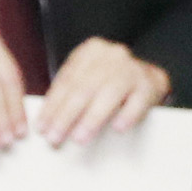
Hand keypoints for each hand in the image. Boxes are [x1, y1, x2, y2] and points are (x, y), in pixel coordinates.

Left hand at [32, 37, 169, 147]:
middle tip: (55, 137)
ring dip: (91, 119)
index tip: (42, 127)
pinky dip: (127, 115)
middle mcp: (111, 56)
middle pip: (84, 88)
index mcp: (91, 51)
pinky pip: (138, 101)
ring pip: (108, 94)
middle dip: (66, 116)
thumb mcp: (88, 78)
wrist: (148, 77)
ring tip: (79, 138)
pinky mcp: (149, 84)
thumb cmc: (111, 81)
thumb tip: (46, 123)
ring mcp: (131, 69)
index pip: (66, 80)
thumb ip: (69, 93)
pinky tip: (118, 128)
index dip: (52, 105)